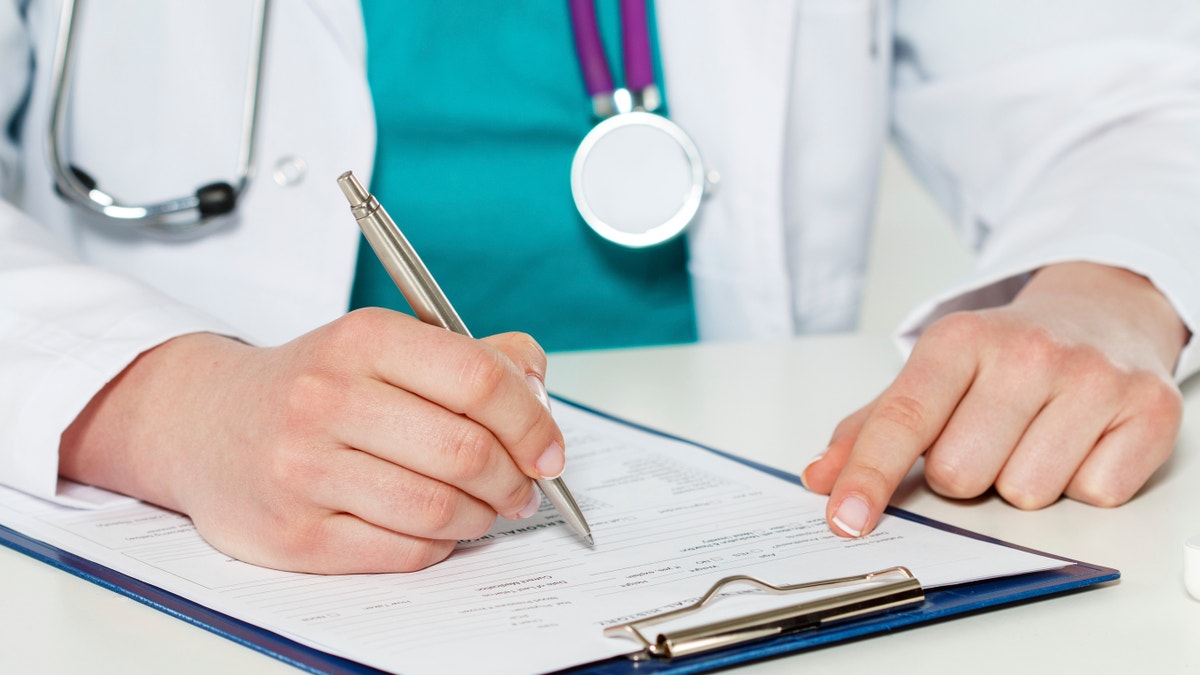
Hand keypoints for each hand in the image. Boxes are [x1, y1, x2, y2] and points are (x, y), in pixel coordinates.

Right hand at [59, 308, 564, 572]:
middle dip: (515, 479)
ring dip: (483, 516)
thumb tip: (538, 383)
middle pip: (466, 451)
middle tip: (523, 486)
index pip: (478, 379)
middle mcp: (327, 399)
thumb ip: (469, 355)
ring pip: (438, 509)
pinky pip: (402, 551)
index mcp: (362, 340)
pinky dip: (439, 544)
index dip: (532, 421)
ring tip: (486, 508)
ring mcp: (304, 470)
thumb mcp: (383, 344)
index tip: (549, 449)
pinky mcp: (293, 535)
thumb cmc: (311, 385)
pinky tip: (436, 528)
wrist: (202, 423)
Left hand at [801, 262, 1188, 536]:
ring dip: (1022, 481)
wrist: (1100, 311)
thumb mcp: (933, 375)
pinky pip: (1094, 493)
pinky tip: (1080, 441)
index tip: (847, 519)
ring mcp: (1093, 378)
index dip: (870, 476)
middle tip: (985, 436)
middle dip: (964, 474)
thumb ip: (872, 427)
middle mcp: (1028, 352)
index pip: (904, 420)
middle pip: (963, 474)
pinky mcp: (1149, 408)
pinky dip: (1082, 482)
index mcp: (960, 339)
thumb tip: (820, 476)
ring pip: (1027, 493)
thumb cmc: (1006, 355)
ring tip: (1035, 435)